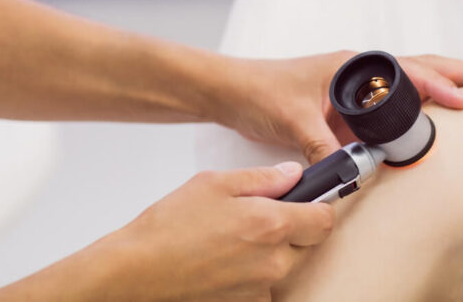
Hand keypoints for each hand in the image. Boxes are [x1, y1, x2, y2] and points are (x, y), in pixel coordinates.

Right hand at [87, 163, 332, 300]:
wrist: (137, 270)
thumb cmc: (170, 225)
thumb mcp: (216, 183)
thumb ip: (262, 178)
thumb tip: (292, 174)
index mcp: (271, 225)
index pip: (324, 220)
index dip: (317, 206)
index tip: (306, 200)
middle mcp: (273, 261)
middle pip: (308, 244)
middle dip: (292, 228)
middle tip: (258, 215)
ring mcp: (260, 288)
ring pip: (285, 265)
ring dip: (271, 251)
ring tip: (234, 238)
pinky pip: (264, 284)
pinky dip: (253, 272)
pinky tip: (225, 259)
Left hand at [221, 51, 462, 163]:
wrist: (232, 90)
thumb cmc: (260, 93)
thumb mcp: (292, 121)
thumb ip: (321, 147)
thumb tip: (348, 173)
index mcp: (353, 66)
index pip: (411, 72)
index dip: (443, 87)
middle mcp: (362, 71)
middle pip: (426, 66)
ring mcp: (359, 86)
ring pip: (416, 79)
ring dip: (451, 84)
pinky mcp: (351, 104)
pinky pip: (396, 103)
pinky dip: (423, 104)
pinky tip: (438, 118)